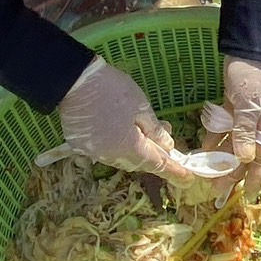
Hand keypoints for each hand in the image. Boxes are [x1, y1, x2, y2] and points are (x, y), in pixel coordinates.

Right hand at [38, 59, 192, 181]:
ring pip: (122, 157)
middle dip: (155, 156)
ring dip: (136, 149)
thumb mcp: (141, 107)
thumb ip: (155, 131)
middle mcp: (111, 156)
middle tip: (167, 141)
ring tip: (144, 130)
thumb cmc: (112, 90)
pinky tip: (119, 129)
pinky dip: (117, 144)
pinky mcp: (81, 145)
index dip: (174, 172)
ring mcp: (94, 152)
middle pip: (139, 162)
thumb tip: (167, 146)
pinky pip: (105, 150)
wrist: (73, 81)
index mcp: (129, 148)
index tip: (188, 179)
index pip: (158, 165)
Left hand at [208, 57, 260, 201]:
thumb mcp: (250, 105)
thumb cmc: (253, 77)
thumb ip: (245, 131)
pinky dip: (214, 139)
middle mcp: (256, 126)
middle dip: (233, 173)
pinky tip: (203, 151)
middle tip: (217, 190)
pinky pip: (223, 129)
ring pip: (232, 144)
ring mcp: (243, 117)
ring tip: (207, 175)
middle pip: (245, 155)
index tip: (249, 196)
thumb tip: (245, 159)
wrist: (249, 49)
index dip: (256, 178)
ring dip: (221, 159)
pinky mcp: (232, 108)